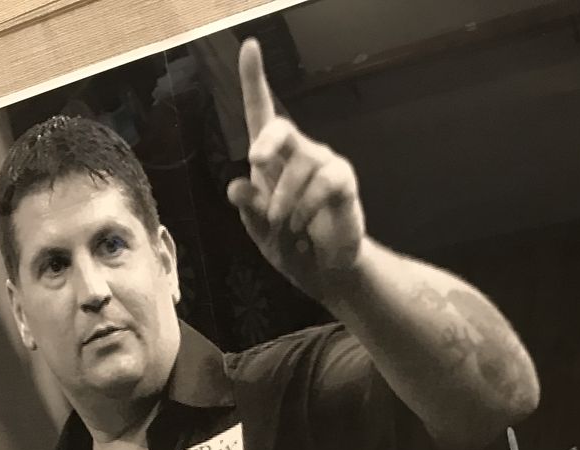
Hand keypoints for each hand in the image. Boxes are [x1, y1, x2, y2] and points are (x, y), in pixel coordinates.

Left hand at [226, 38, 366, 301]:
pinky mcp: (343, 181)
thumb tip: (236, 186)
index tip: (250, 46)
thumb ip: (250, 210)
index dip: (254, 80)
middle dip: (266, 141)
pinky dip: (307, 206)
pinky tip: (303, 226)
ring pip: (299, 166)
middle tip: (255, 161)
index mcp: (271, 162)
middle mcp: (298, 155)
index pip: (260, 114)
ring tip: (286, 226)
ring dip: (285, 201)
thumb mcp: (261, 231)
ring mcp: (323, 165)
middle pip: (280, 128)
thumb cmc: (291, 246)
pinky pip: (324, 182)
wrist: (324, 273)